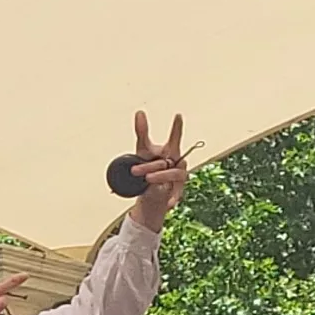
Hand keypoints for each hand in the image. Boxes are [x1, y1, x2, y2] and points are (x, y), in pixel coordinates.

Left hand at [122, 111, 188, 230]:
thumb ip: (142, 132)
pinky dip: (172, 197)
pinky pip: (177, 193)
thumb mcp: (142, 150)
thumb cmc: (149, 167)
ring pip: (172, 174)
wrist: (152, 192)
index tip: (177, 115)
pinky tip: (168, 202)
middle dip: (149, 165)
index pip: (175, 137)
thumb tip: (139, 112)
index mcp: (171, 150)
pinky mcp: (179, 190)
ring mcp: (180, 176)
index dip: (176, 127)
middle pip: (166, 161)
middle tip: (134, 170)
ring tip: (147, 180)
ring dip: (159, 176)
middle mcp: (178, 161)